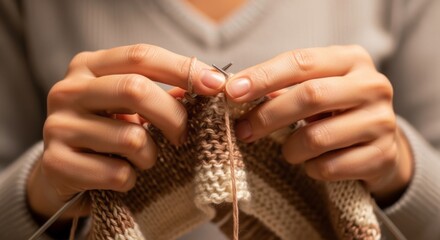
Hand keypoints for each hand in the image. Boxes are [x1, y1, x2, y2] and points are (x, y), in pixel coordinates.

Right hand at [27, 44, 225, 219]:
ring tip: (144, 160)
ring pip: (130, 137)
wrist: (65, 172)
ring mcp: (57, 126)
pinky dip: (132, 180)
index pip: (141, 56)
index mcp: (89, 66)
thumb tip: (212, 85)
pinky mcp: (56, 163)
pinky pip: (116, 173)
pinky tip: (124, 178)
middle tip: (183, 137)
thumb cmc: (108, 131)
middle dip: (173, 116)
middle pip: (135, 89)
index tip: (217, 86)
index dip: (182, 69)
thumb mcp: (130, 105)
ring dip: (151, 156)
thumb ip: (162, 92)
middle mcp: (68, 90)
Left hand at [226, 45, 412, 201]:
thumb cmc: (333, 110)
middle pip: (310, 96)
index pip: (301, 62)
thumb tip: (235, 92)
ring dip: (290, 149)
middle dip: (268, 116)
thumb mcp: (314, 88)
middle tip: (242, 131)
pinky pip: (330, 167)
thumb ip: (281, 87)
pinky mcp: (383, 156)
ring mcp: (382, 122)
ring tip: (288, 151)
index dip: (263, 77)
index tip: (231, 92)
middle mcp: (373, 85)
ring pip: (317, 137)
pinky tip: (312, 163)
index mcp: (351, 59)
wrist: (377, 143)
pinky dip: (311, 169)